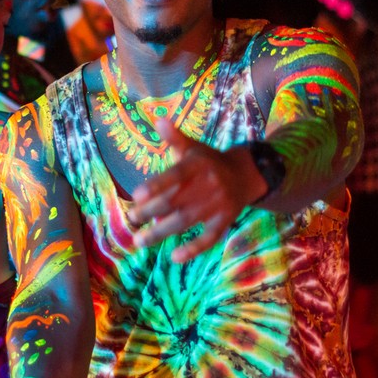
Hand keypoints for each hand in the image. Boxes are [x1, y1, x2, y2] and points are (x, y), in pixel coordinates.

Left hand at [128, 118, 263, 262]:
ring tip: (140, 241)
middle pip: (175, 201)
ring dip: (161, 232)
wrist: (245, 176)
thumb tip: (158, 120)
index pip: (175, 175)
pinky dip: (193, 248)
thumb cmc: (209, 162)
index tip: (136, 195)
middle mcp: (208, 185)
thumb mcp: (193, 148)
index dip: (156, 185)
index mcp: (198, 165)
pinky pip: (208, 238)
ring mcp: (217, 205)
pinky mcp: (224, 221)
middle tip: (131, 219)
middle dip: (150, 212)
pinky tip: (175, 257)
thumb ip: (174, 139)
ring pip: (185, 221)